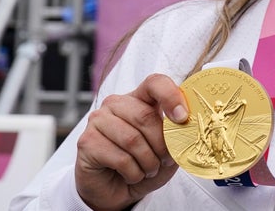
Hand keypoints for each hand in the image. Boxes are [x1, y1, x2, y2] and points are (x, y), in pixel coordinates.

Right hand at [74, 73, 188, 210]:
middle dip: (161, 144)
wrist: (116, 191)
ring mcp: (98, 121)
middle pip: (145, 116)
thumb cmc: (143, 164)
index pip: (155, 83)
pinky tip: (131, 175)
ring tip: (149, 170)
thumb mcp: (166, 148)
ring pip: (132, 139)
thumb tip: (188, 124)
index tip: (183, 117)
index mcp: (139, 98)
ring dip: (148, 162)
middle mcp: (115, 104)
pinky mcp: (87, 142)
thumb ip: (176, 133)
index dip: (171, 96)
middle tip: (164, 160)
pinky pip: (120, 158)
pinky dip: (133, 172)